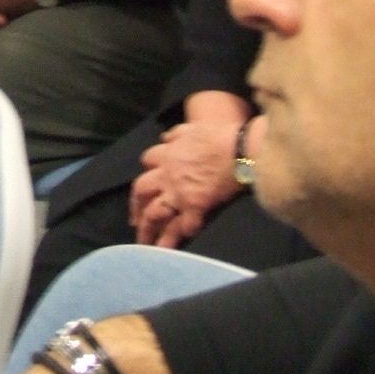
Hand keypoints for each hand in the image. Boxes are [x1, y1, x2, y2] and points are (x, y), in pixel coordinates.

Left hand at [130, 107, 252, 248]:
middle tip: (135, 221)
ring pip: (154, 214)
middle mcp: (167, 175)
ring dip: (148, 230)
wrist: (239, 149)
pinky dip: (182, 235)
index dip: (147, 171)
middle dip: (135, 206)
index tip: (148, 181)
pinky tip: (181, 244)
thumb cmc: (220, 136)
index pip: (147, 160)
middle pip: (140, 191)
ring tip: (146, 246)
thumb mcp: (193, 128)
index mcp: (168, 154)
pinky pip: (184, 226)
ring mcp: (179, 192)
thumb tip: (165, 137)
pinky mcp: (195, 206)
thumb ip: (176, 134)